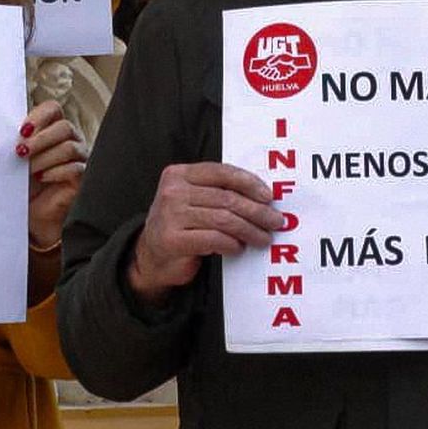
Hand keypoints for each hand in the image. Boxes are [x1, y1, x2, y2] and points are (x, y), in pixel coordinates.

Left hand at [21, 99, 84, 248]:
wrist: (35, 215)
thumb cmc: (26, 186)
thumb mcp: (16, 162)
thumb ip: (15, 144)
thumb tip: (1, 134)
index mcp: (52, 129)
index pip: (52, 109)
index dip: (39, 116)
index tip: (22, 130)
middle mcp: (70, 140)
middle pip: (64, 127)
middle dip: (40, 139)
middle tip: (20, 151)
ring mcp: (80, 158)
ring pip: (69, 147)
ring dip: (45, 158)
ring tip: (29, 171)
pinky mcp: (84, 178)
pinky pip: (75, 168)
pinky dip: (56, 172)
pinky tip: (42, 178)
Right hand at [128, 163, 283, 305]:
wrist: (151, 256)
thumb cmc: (182, 225)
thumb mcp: (194, 200)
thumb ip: (219, 192)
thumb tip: (264, 197)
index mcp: (180, 174)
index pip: (222, 172)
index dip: (249, 183)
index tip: (269, 197)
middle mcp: (173, 191)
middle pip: (226, 198)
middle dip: (257, 211)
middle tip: (276, 221)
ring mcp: (170, 215)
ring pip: (223, 219)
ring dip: (249, 230)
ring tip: (263, 238)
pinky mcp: (172, 240)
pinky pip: (213, 239)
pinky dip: (231, 244)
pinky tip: (239, 248)